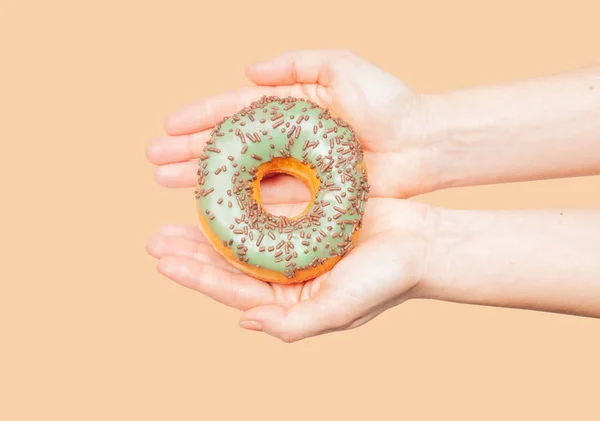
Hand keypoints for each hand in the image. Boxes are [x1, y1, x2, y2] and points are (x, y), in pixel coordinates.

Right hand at [146, 49, 440, 200]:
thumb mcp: (343, 67)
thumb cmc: (387, 104)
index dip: (201, 117)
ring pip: (240, 175)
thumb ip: (299, 62)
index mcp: (290, 107)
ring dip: (203, 179)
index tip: (168, 125)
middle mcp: (287, 139)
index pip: (235, 111)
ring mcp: (296, 170)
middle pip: (229, 145)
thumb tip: (250, 70)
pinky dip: (238, 204)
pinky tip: (209, 207)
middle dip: (189, 150)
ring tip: (167, 182)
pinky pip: (266, 201)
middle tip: (153, 159)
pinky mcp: (309, 197)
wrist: (421, 145)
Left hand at [147, 199, 437, 341]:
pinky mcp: (308, 219)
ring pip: (244, 235)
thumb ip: (293, 324)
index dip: (196, 276)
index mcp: (290, 299)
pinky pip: (269, 209)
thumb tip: (244, 324)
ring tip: (178, 213)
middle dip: (193, 253)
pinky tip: (222, 188)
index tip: (163, 260)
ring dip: (212, 225)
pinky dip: (245, 201)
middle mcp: (288, 274)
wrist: (422, 245)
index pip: (234, 290)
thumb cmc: (386, 281)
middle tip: (156, 239)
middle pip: (231, 263)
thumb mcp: (341, 308)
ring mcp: (297, 245)